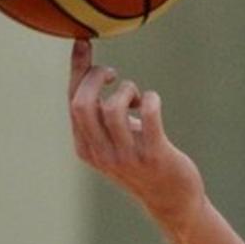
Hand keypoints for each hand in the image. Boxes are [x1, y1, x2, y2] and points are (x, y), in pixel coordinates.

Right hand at [68, 40, 203, 228]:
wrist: (172, 200)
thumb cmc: (144, 161)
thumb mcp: (115, 139)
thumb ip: (103, 113)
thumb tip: (98, 72)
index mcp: (86, 148)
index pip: (73, 102)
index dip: (78, 70)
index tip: (84, 43)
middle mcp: (101, 153)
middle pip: (83, 104)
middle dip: (97, 77)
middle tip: (115, 75)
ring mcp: (126, 156)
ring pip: (112, 108)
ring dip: (127, 90)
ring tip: (136, 97)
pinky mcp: (154, 155)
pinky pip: (148, 115)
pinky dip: (149, 99)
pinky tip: (152, 100)